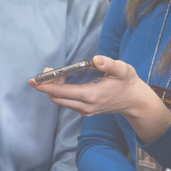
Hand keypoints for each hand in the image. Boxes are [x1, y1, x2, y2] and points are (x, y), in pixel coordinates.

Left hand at [30, 55, 170, 142]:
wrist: (135, 101)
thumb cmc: (128, 82)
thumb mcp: (123, 69)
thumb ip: (110, 64)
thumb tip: (96, 59)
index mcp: (91, 95)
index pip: (62, 92)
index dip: (46, 86)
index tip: (34, 80)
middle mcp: (85, 106)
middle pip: (57, 97)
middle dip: (46, 86)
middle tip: (43, 72)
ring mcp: (85, 111)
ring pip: (60, 101)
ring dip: (52, 89)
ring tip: (51, 74)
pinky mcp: (85, 111)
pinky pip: (66, 102)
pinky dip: (60, 92)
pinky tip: (61, 81)